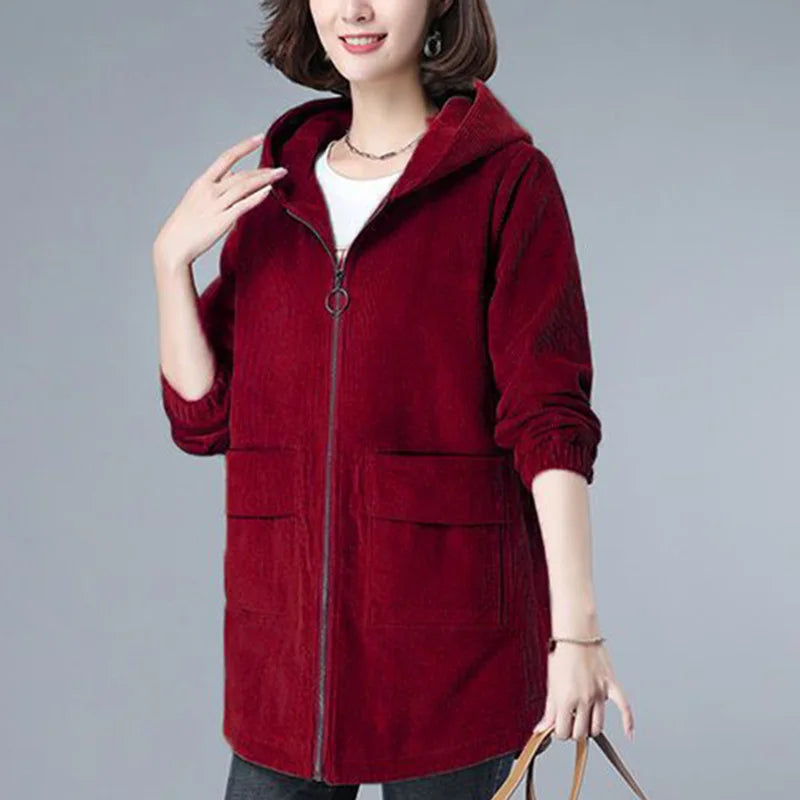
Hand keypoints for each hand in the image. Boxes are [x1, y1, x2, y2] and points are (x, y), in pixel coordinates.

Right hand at [152, 132, 287, 272]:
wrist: (174, 244)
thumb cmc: (187, 224)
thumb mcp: (198, 198)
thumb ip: (217, 186)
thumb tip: (233, 175)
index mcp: (203, 182)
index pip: (226, 157)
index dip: (244, 146)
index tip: (259, 137)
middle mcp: (210, 190)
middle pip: (241, 175)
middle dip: (263, 170)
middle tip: (281, 168)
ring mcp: (216, 205)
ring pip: (244, 187)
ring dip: (265, 179)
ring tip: (280, 175)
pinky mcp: (222, 221)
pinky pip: (243, 205)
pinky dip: (257, 197)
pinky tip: (269, 191)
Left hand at [532, 641, 633, 741]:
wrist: (575, 633)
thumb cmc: (561, 655)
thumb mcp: (551, 684)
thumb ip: (548, 710)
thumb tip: (540, 730)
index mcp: (566, 699)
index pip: (563, 732)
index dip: (559, 732)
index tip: (559, 727)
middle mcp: (584, 698)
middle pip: (581, 733)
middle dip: (573, 731)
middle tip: (570, 723)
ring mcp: (599, 693)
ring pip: (598, 727)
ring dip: (590, 728)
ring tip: (584, 720)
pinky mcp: (611, 685)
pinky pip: (625, 707)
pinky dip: (628, 722)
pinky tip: (628, 733)